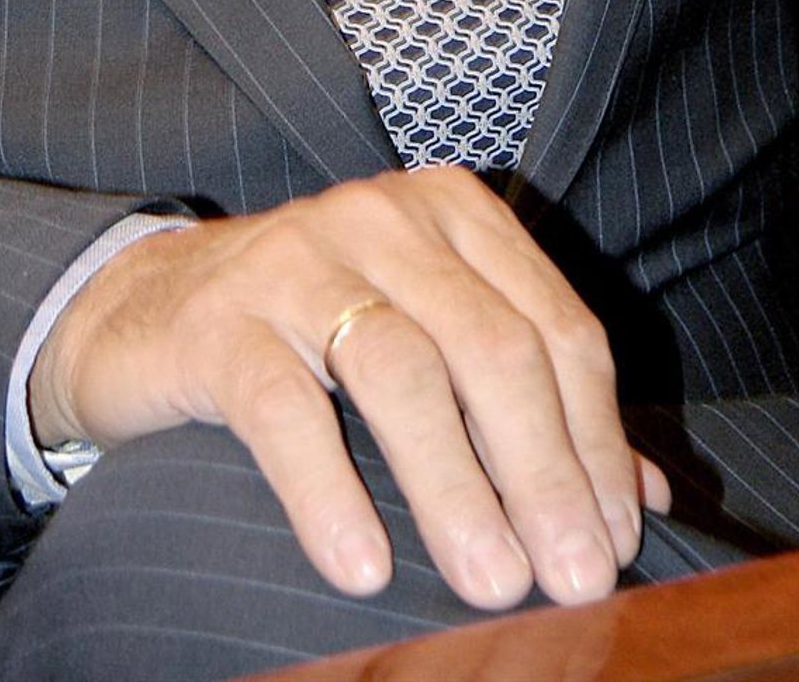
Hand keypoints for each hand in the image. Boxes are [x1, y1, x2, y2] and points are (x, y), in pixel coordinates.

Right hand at [28, 167, 670, 613]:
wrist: (148, 311)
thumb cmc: (315, 336)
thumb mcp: (431, 345)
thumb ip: (532, 404)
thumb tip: (650, 498)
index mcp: (452, 215)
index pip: (555, 327)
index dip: (595, 442)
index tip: (612, 544)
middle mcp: (382, 218)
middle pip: (491, 347)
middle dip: (543, 471)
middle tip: (572, 578)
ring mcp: (297, 260)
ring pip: (401, 370)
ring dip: (456, 487)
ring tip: (493, 583)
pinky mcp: (221, 319)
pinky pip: (286, 407)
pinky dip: (331, 491)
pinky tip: (363, 566)